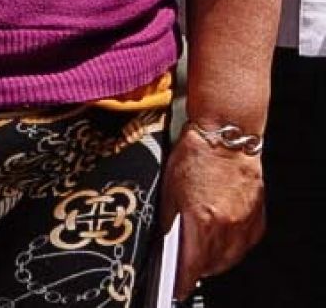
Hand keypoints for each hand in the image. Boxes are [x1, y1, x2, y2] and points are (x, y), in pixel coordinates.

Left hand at [163, 129, 264, 299]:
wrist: (226, 136)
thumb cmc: (194, 156)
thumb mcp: (170, 189)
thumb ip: (171, 221)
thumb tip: (167, 243)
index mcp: (203, 220)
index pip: (192, 265)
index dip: (182, 280)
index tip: (176, 287)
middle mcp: (228, 226)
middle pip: (213, 264)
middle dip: (198, 269)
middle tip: (185, 269)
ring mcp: (245, 223)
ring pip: (231, 257)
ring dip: (216, 261)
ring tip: (202, 257)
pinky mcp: (257, 217)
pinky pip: (245, 243)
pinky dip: (232, 247)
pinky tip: (221, 240)